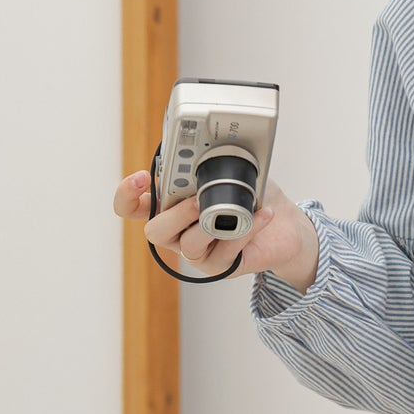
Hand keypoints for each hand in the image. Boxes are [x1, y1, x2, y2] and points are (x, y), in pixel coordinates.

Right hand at [111, 170, 319, 289]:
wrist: (286, 225)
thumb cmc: (252, 195)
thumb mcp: (233, 170)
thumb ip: (214, 161)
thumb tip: (209, 147)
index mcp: (170, 205)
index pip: (131, 205)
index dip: (126, 194)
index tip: (141, 178)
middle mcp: (178, 231)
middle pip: (154, 232)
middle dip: (174, 214)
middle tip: (196, 201)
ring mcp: (197, 252)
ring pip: (188, 246)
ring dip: (209, 225)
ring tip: (234, 210)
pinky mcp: (221, 266)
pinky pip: (225, 252)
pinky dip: (245, 231)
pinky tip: (262, 215)